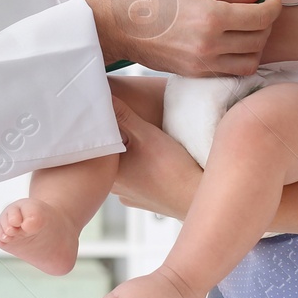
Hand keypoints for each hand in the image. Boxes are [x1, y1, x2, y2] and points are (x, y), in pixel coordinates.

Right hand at [84, 0, 281, 75]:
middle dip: (267, 22)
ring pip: (250, 61)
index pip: (261, 17)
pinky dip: (240, 58)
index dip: (274, 5)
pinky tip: (233, 40)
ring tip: (248, 26)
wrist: (117, 23)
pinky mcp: (195, 73)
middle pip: (260, 40)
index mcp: (211, 17)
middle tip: (262, 7)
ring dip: (256, 43)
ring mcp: (202, 63)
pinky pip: (231, 71)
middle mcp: (210, 45)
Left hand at [110, 95, 200, 220]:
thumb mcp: (146, 134)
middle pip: (111, 156)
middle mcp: (116, 188)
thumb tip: (104, 97)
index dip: (105, 125)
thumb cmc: (174, 169)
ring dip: (128, 155)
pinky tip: (150, 160)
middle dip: (117, 139)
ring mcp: (130, 196)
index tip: (112, 113)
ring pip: (123, 168)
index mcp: (109, 173)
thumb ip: (123, 115)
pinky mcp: (144, 199)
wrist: (198, 197)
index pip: (99, 143)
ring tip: (139, 140)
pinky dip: (139, 168)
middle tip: (127, 123)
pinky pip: (136, 179)